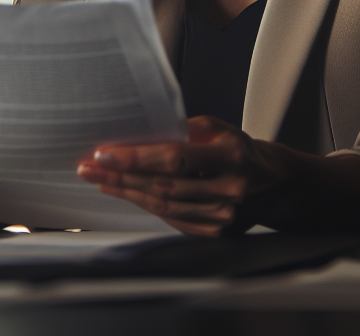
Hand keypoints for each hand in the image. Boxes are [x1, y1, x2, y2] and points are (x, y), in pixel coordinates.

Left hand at [76, 116, 288, 236]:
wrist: (271, 183)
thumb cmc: (239, 148)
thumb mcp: (218, 127)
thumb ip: (183, 129)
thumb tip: (140, 131)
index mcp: (230, 154)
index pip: (175, 157)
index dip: (137, 157)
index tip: (104, 153)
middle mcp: (228, 188)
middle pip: (164, 185)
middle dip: (121, 176)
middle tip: (89, 167)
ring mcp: (223, 216)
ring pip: (164, 205)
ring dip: (127, 192)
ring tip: (99, 179)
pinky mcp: (215, 232)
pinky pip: (172, 219)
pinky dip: (145, 205)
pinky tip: (125, 192)